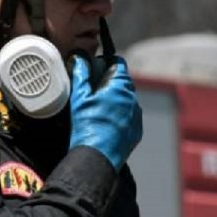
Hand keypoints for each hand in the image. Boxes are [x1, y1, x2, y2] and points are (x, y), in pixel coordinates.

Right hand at [68, 55, 142, 170]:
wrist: (97, 157)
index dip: (106, 63)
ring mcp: (136, 115)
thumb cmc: (87, 126)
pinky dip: (120, 116)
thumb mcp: (79, 98)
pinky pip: (129, 116)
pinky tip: (105, 124)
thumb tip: (80, 59)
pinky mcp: (137, 130)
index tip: (96, 69)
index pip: (118, 63)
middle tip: (92, 91)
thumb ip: (81, 75)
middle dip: (109, 83)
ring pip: (126, 100)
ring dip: (115, 100)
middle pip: (122, 82)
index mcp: (120, 86)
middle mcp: (132, 98)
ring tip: (97, 111)